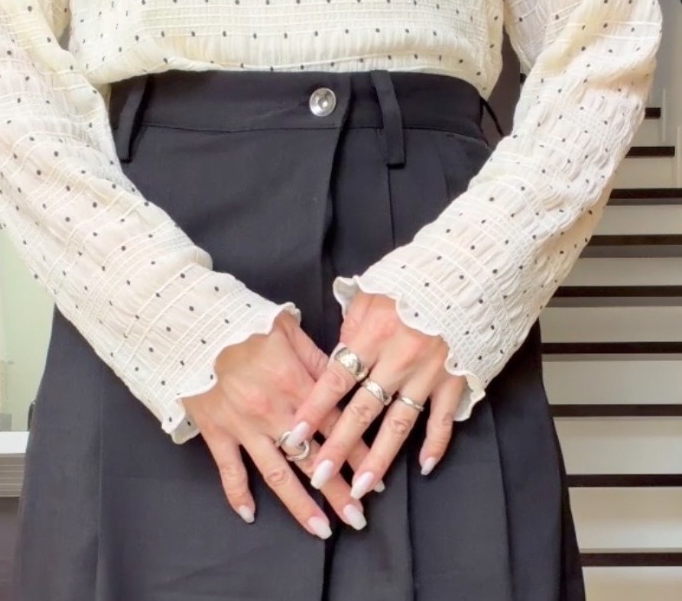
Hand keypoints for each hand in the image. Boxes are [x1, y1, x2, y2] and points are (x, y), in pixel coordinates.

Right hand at [182, 311, 370, 538]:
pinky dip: (237, 494)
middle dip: (337, 491)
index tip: (376, 475)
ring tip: (322, 530)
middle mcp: (274, 411)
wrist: (193, 328)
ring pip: (277, 474)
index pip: (335, 425)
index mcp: (295, 383)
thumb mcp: (288, 329)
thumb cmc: (244, 324)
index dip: (358, 452)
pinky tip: (250, 515)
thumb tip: (345, 378)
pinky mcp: (217, 432)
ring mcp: (244, 426)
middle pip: (312, 458)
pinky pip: (228, 470)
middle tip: (358, 518)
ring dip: (301, 505)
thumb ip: (317, 358)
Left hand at [288, 292, 464, 498]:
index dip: (314, 410)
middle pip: (362, 411)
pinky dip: (437, 444)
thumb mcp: (372, 292)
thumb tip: (337, 355)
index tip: (294, 436)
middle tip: (319, 474)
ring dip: (380, 458)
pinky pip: (444, 419)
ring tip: (362, 487)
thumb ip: (351, 325)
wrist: (467, 273)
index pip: (335, 380)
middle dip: (339, 446)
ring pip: (399, 425)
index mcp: (373, 334)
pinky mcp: (456, 379)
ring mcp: (429, 373)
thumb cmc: (412, 279)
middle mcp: (399, 359)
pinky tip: (425, 466)